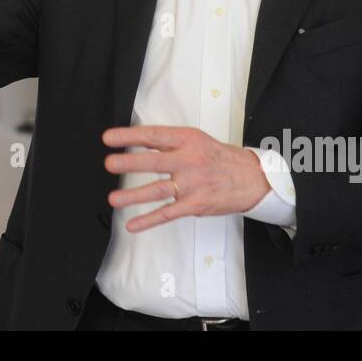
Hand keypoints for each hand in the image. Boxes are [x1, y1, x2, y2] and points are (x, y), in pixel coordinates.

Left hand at [102, 125, 270, 232]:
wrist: (252, 178)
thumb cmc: (219, 158)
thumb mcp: (196, 140)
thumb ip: (169, 142)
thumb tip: (137, 141)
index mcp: (187, 140)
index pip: (154, 135)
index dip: (130, 136)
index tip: (109, 138)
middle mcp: (189, 160)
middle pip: (155, 161)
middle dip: (130, 163)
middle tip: (109, 164)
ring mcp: (192, 184)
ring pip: (158, 190)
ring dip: (134, 195)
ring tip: (113, 199)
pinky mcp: (195, 204)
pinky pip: (168, 213)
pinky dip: (149, 220)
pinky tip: (133, 224)